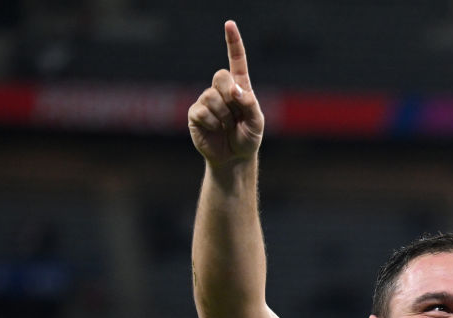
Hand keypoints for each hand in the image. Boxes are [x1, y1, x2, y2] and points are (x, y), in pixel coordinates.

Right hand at [188, 20, 263, 166]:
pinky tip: (215, 129)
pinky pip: (201, 111)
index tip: (229, 24)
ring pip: (211, 96)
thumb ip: (250, 104)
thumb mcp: (257, 122)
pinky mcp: (195, 113)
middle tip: (236, 112)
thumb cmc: (248, 137)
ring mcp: (206, 100)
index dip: (233, 42)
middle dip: (230, 94)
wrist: (234, 157)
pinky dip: (212, 123)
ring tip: (227, 126)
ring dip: (223, 114)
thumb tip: (235, 90)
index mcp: (240, 86)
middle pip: (220, 76)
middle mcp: (221, 90)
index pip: (236, 60)